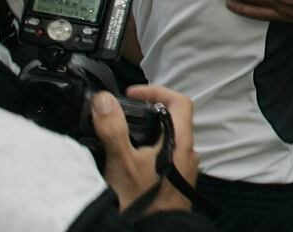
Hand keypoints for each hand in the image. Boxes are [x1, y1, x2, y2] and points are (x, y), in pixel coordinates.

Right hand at [92, 85, 198, 212]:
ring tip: (125, 132)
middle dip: (150, 109)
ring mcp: (184, 167)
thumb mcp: (122, 162)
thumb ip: (113, 129)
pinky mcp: (177, 180)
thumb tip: (104, 99)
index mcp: (181, 141)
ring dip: (150, 129)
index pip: (179, 101)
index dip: (157, 91)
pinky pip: (167, 154)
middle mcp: (187, 152)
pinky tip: (132, 157)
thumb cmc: (142, 201)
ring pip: (170, 137)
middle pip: (175, 118)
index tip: (134, 94)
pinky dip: (151, 147)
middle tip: (126, 111)